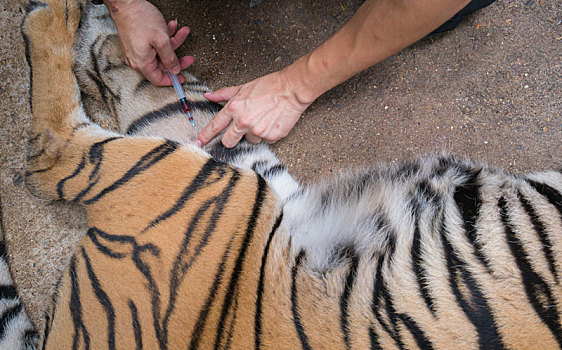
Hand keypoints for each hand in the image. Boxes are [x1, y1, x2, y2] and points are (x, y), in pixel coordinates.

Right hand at [107, 0, 193, 85]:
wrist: (126, 2)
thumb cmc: (139, 18)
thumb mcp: (162, 40)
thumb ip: (170, 57)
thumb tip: (174, 69)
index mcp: (142, 63)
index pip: (158, 79)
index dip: (172, 80)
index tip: (182, 77)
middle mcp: (138, 59)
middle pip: (162, 65)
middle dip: (177, 58)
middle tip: (189, 57)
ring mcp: (138, 50)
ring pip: (161, 52)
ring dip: (173, 42)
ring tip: (182, 32)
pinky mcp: (139, 42)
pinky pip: (155, 44)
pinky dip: (165, 37)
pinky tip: (171, 27)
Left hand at [195, 70, 310, 147]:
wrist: (292, 89)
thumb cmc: (270, 86)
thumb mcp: (243, 87)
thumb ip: (224, 94)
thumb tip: (209, 96)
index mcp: (234, 108)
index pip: (215, 126)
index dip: (205, 136)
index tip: (198, 143)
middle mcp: (243, 122)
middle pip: (228, 141)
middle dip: (231, 139)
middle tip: (241, 130)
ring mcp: (257, 131)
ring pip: (249, 140)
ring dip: (254, 133)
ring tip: (263, 118)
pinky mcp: (270, 137)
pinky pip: (264, 140)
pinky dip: (267, 133)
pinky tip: (272, 121)